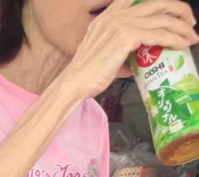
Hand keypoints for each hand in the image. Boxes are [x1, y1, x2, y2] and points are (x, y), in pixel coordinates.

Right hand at [57, 0, 197, 102]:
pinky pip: (160, 34)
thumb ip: (124, 46)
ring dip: (182, 28)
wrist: (75, 83)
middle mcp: (115, 16)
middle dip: (180, 10)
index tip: (173, 12)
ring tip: (191, 38)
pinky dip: (175, 39)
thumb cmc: (88, 73)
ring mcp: (122, 24)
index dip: (159, 2)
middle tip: (189, 23)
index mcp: (107, 16)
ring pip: (163, 19)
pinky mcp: (127, 37)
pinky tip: (183, 44)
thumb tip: (144, 55)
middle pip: (158, 3)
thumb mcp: (104, 51)